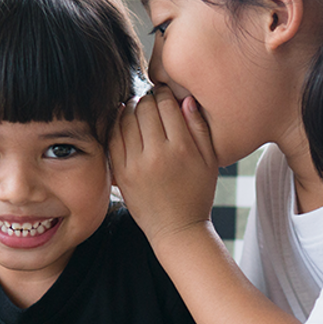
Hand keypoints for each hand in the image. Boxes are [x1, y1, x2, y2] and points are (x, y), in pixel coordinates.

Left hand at [112, 85, 218, 246]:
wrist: (177, 229)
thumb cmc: (198, 194)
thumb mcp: (209, 161)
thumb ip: (200, 128)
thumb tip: (186, 100)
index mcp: (182, 148)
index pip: (167, 105)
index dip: (165, 94)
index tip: (165, 95)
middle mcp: (157, 154)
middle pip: (145, 108)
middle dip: (147, 99)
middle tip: (150, 100)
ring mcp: (136, 164)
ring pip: (126, 120)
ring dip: (130, 108)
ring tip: (136, 108)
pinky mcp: (122, 174)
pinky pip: (113, 138)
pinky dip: (115, 124)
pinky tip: (122, 120)